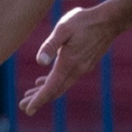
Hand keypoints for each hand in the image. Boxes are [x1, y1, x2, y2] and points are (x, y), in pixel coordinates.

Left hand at [22, 0, 128, 115]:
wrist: (110, 21)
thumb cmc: (85, 21)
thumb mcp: (64, 28)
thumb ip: (51, 45)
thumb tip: (40, 62)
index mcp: (69, 63)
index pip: (51, 87)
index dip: (38, 99)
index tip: (27, 110)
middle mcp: (76, 69)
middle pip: (55, 90)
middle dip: (38, 99)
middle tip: (21, 106)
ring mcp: (82, 68)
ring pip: (61, 85)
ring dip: (45, 91)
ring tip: (29, 95)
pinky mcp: (85, 63)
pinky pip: (66, 79)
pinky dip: (54, 83)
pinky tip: (44, 80)